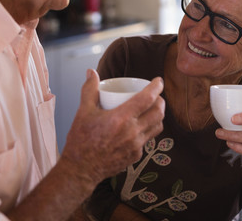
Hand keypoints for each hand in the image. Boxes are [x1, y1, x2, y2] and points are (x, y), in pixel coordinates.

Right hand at [61, 69, 164, 183]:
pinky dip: (148, 130)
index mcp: (121, 118)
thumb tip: (91, 72)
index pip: (147, 99)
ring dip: (158, 116)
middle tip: (155, 96)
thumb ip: (89, 90)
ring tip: (152, 110)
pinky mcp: (136, 156)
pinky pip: (148, 139)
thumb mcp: (83, 112)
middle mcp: (132, 132)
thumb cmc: (81, 141)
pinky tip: (140, 127)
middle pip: (158, 112)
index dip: (156, 87)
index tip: (158, 81)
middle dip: (160, 101)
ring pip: (157, 127)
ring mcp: (136, 146)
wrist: (81, 169)